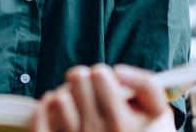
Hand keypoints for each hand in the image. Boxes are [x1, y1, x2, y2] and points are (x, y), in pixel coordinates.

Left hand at [29, 64, 173, 131]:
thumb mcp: (157, 112)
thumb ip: (146, 85)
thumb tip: (118, 71)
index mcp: (123, 124)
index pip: (100, 75)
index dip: (103, 75)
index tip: (108, 86)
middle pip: (77, 78)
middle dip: (83, 80)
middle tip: (90, 91)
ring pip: (59, 98)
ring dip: (66, 96)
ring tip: (77, 105)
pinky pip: (39, 118)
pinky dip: (44, 108)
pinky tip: (55, 108)